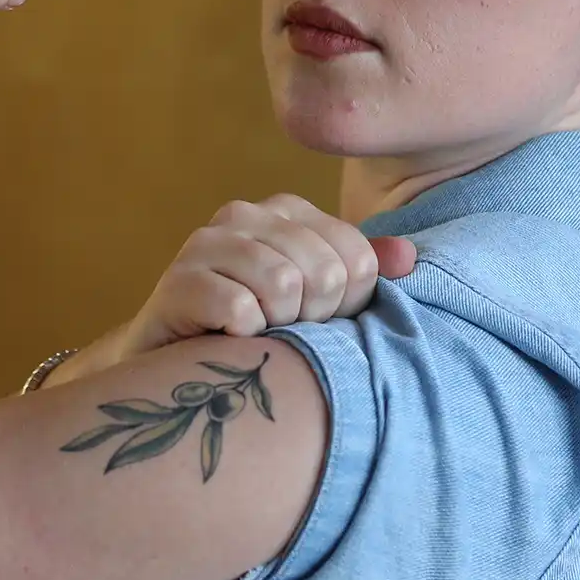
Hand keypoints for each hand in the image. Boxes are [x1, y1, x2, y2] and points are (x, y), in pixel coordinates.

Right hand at [118, 195, 417, 357]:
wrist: (171, 367)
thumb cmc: (254, 332)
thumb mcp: (315, 300)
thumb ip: (361, 273)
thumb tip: (408, 257)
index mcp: (286, 211)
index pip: (358, 255)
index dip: (349, 302)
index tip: (318, 320)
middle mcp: (245, 214)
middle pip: (324, 271)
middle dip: (314, 318)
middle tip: (284, 332)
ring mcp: (206, 242)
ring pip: (284, 285)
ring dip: (278, 328)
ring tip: (257, 334)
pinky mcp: (177, 280)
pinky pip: (241, 309)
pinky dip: (245, 338)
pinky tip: (228, 340)